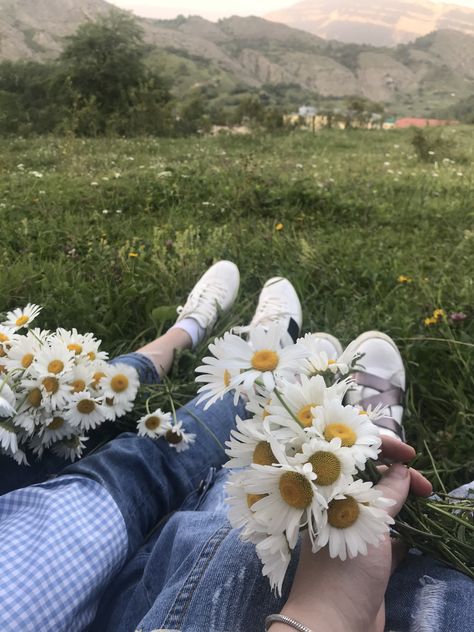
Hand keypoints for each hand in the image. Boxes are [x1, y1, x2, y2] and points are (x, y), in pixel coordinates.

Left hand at [274, 438, 431, 631]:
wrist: (334, 625)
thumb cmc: (344, 567)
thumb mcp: (368, 524)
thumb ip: (387, 494)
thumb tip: (402, 468)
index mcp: (329, 491)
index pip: (352, 455)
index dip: (381, 448)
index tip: (409, 455)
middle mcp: (338, 506)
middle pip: (370, 479)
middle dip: (399, 476)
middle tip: (425, 487)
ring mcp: (352, 531)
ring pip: (381, 507)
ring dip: (403, 502)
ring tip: (423, 502)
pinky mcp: (367, 557)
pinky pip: (388, 536)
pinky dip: (402, 532)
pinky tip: (415, 532)